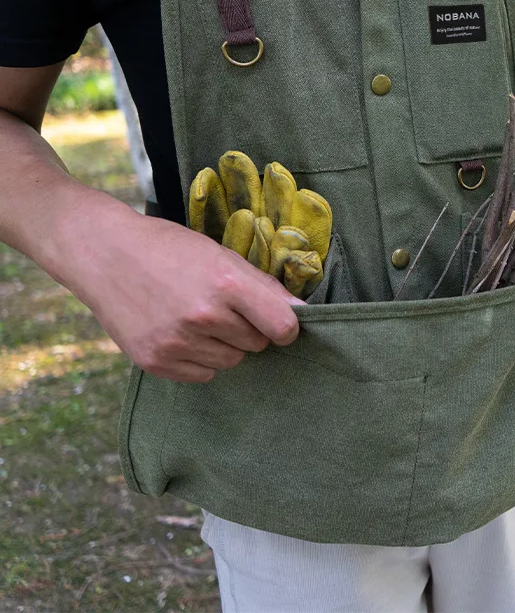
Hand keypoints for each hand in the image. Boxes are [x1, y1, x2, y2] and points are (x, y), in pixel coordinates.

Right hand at [64, 205, 302, 382]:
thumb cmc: (170, 248)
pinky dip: (199, 359)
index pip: (283, 327)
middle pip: (257, 345)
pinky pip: (203, 375)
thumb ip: (263, 287)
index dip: (286, 326)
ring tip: (199, 317)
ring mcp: (177, 342)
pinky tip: (180, 332)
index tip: (276, 321)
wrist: (105, 253)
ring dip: (225, 345)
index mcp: (226, 283)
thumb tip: (302, 314)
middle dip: (249, 329)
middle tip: (223, 307)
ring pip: (232, 362)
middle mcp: (204, 315)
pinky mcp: (155, 361)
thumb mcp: (221, 254)